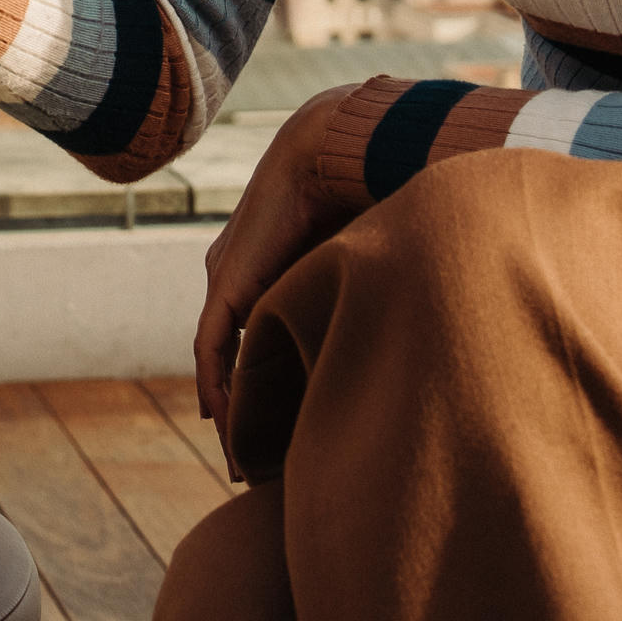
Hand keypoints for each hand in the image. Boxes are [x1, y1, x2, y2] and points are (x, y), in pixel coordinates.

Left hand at [189, 87, 357, 464]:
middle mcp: (239, 276)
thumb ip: (362, 294)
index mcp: (268, 270)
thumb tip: (407, 326)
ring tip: (239, 457)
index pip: (255, 339)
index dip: (263, 385)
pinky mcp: (226, 282)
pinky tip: (225, 421)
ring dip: (227, 409)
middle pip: (231, 357)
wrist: (327, 157)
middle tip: (250, 463)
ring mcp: (228, 278)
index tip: (276, 432)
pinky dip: (218, 384)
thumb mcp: (356, 263)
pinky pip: (213, 347)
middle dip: (240, 410)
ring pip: (218, 360)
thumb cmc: (357, 197)